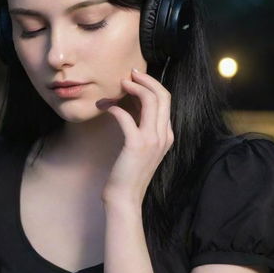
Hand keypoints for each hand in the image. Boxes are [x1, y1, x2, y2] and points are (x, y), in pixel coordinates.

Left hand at [98, 67, 174, 203]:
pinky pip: (127, 116)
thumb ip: (141, 127)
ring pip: (151, 101)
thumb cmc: (128, 173)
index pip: (166, 100)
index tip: (136, 79)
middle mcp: (164, 135)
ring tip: (120, 84)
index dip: (151, 85)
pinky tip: (106, 108)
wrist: (125, 198)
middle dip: (146, 80)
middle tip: (129, 74)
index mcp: (167, 135)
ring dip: (134, 88)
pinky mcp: (136, 145)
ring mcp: (152, 140)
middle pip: (163, 96)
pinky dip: (116, 107)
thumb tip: (132, 104)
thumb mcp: (140, 147)